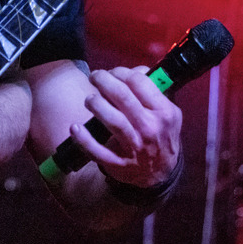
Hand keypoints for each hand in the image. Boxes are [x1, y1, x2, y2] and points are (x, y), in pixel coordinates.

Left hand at [69, 66, 181, 188]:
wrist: (161, 174)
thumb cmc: (160, 135)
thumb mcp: (167, 112)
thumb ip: (153, 90)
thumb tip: (136, 70)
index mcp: (164, 112)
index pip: (140, 82)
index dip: (121, 72)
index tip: (112, 72)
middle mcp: (150, 128)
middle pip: (123, 97)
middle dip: (104, 81)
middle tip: (95, 77)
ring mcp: (135, 148)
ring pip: (113, 121)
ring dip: (96, 104)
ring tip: (90, 99)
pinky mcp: (119, 164)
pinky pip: (98, 151)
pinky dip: (84, 139)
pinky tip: (75, 128)